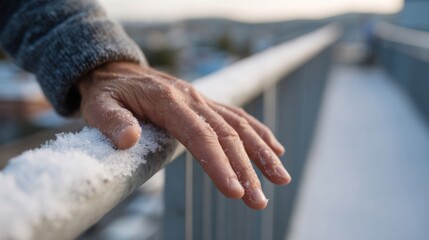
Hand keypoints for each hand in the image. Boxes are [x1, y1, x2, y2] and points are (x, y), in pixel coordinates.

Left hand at [78, 62, 290, 209]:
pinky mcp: (206, 104)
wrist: (118, 71)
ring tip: (281, 179)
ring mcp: (202, 100)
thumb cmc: (108, 93)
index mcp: (168, 101)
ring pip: (240, 125)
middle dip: (246, 169)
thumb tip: (128, 141)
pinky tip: (276, 150)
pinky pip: (238, 116)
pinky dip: (259, 133)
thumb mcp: (99, 105)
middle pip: (227, 135)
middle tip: (259, 202)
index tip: (235, 191)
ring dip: (262, 153)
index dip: (219, 164)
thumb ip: (112, 121)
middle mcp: (192, 99)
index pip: (200, 136)